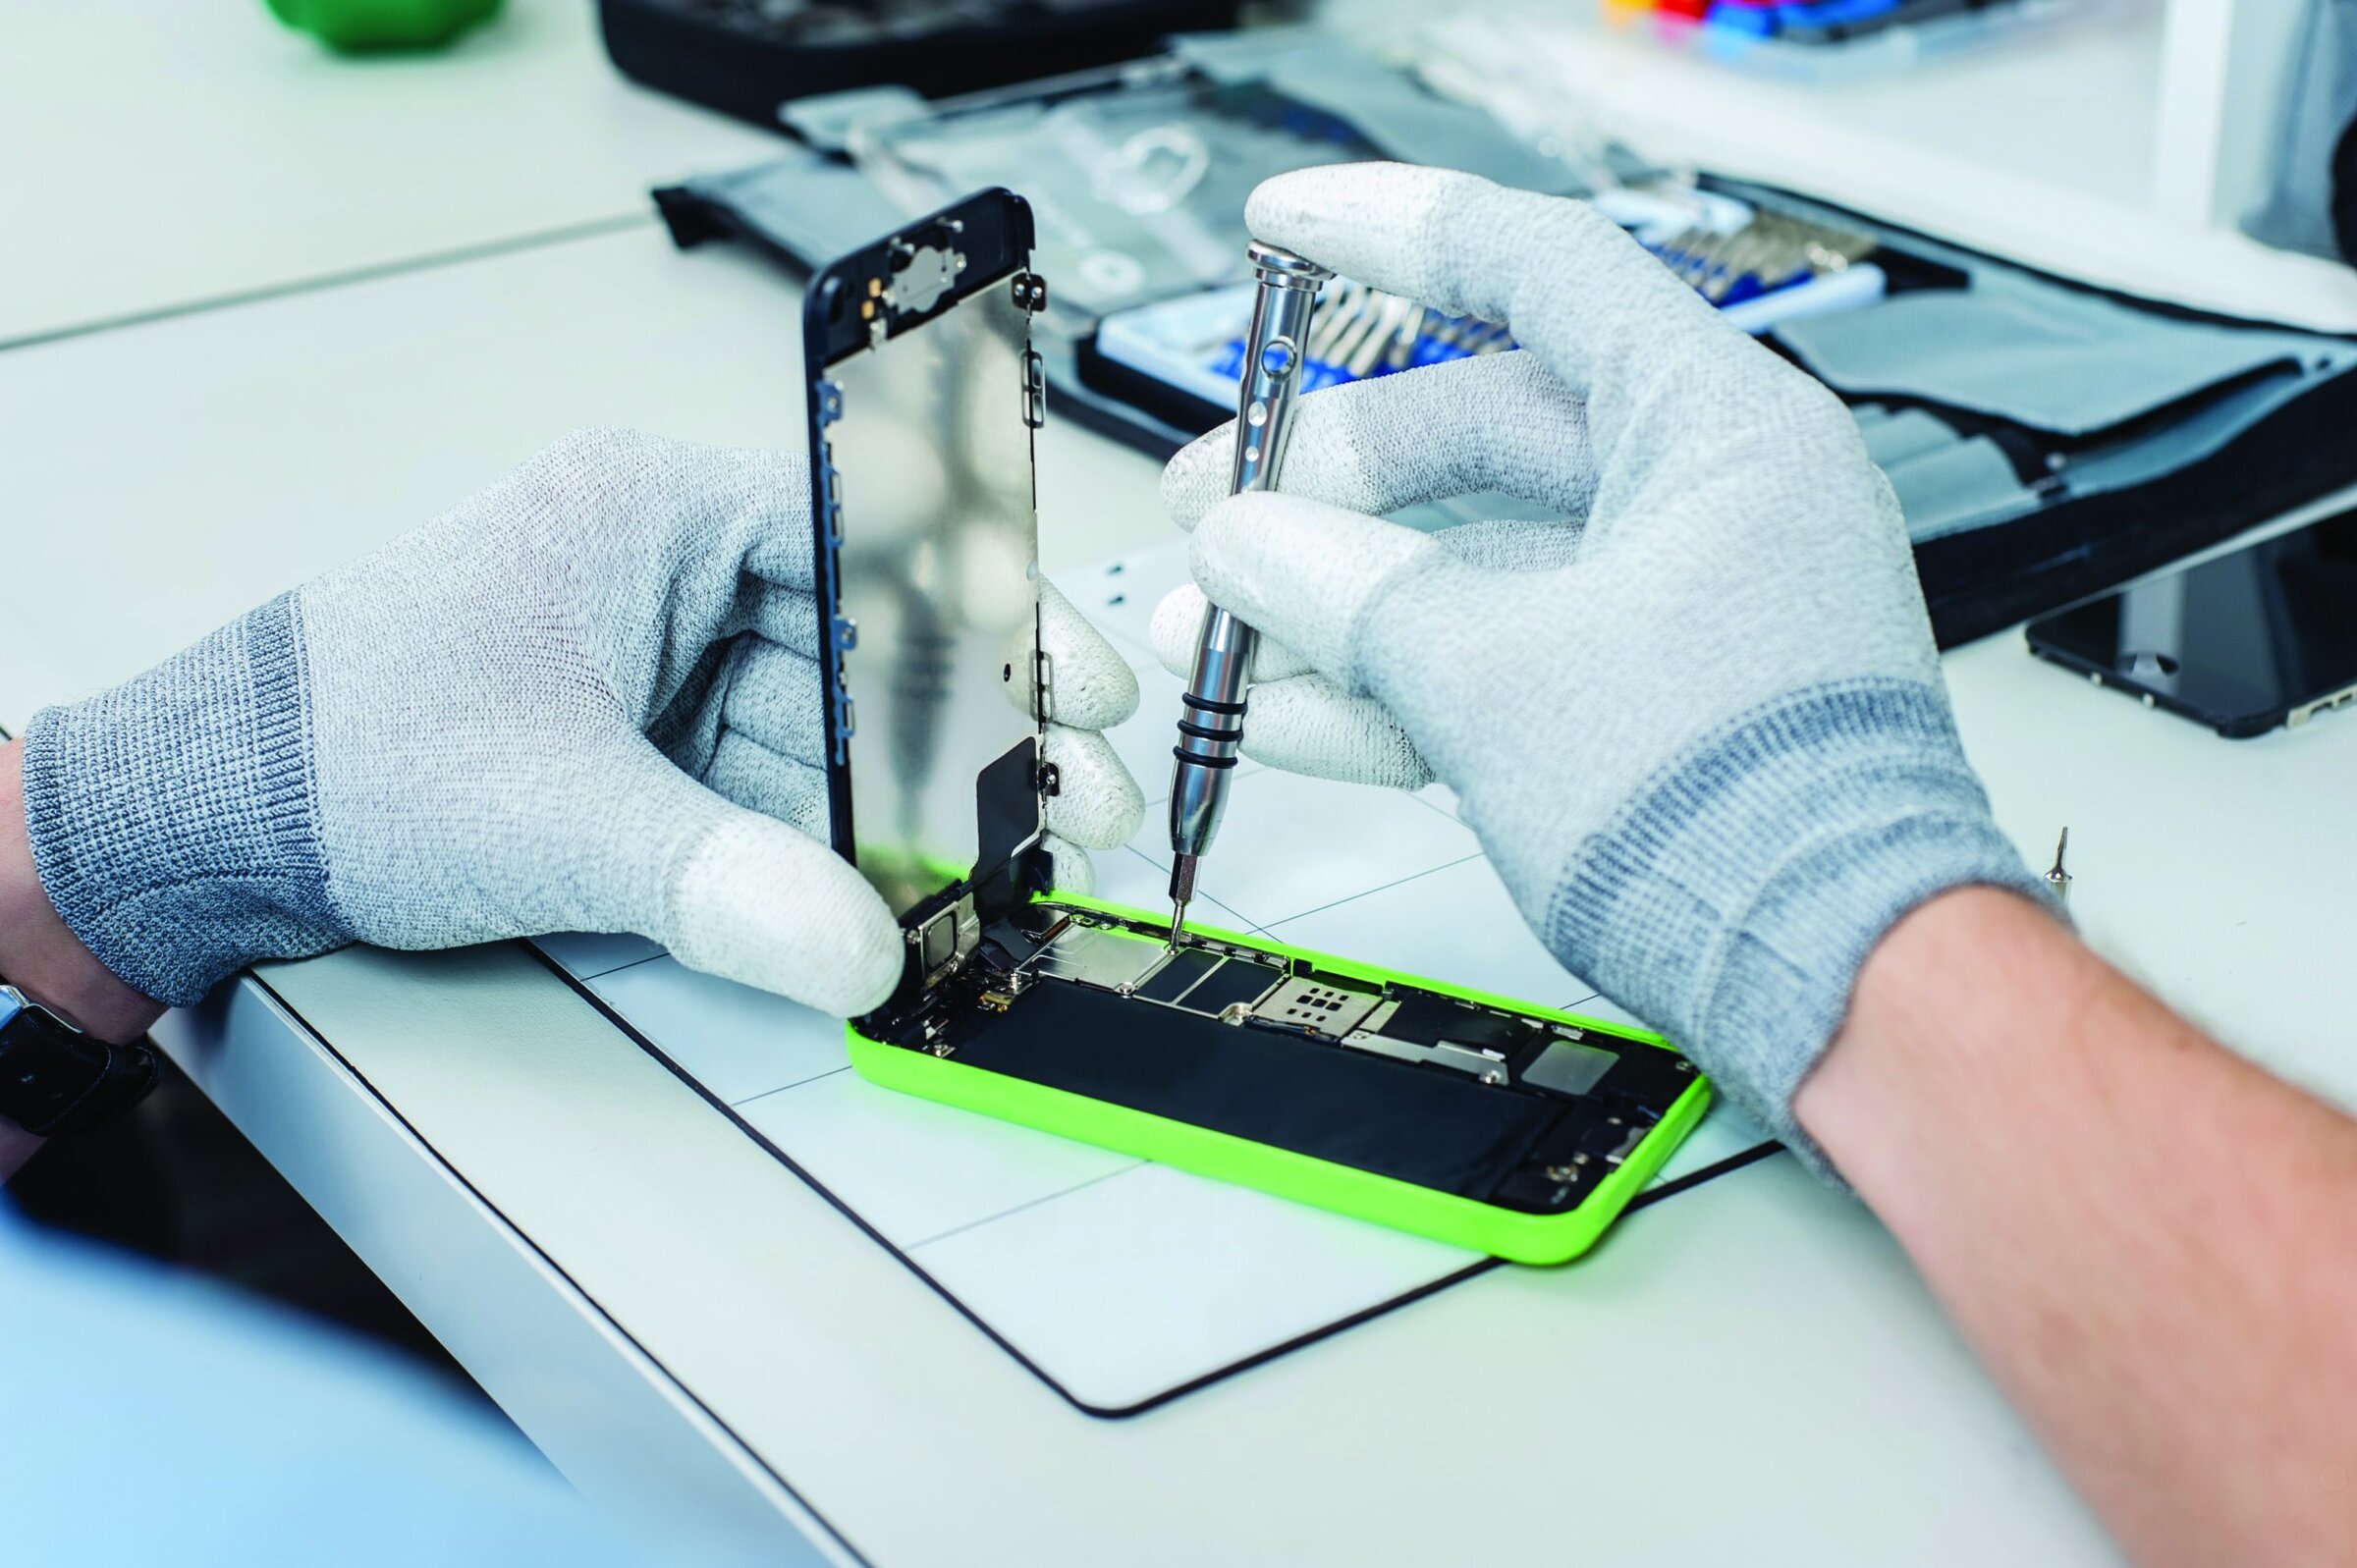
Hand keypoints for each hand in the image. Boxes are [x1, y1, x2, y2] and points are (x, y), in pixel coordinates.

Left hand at [24, 430, 1139, 1017]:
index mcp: (657, 514)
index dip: (991, 613)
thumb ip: (715, 879)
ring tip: (1021, 870)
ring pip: (832, 729)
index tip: (1075, 687)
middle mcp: (674, 574)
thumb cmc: (339, 748)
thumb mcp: (547, 812)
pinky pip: (777, 786)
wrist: (207, 821)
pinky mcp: (649, 747)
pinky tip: (916, 890)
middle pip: (873, 644)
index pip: (870, 533)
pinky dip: (841, 843)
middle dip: (982, 737)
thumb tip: (861, 949)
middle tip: (1077, 809)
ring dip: (922, 804)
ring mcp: (664, 666)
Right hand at [1154, 165, 2048, 1159]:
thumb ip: (1347, 591)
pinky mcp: (1659, 700)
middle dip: (1327, 475)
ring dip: (1342, 593)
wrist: (1838, 979)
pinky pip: (1506, 653)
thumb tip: (1243, 545)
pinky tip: (1287, 711)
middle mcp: (1711, 497)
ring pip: (1481, 557)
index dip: (1391, 235)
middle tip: (1214, 504)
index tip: (1284, 229)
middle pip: (1484, 428)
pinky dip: (1400, 678)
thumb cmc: (1738, 818)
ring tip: (1216, 625)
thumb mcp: (1490, 676)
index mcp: (1714, 428)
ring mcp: (1687, 602)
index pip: (1535, 271)